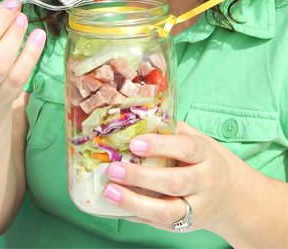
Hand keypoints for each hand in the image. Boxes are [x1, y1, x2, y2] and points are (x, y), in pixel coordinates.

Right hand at [0, 0, 45, 108]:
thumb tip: (8, 8)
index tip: (10, 5)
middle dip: (3, 29)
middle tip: (19, 13)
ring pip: (1, 67)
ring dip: (17, 42)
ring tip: (29, 23)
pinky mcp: (3, 99)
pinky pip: (18, 79)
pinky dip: (30, 57)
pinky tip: (39, 38)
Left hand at [104, 120, 250, 233]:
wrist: (234, 198)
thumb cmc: (209, 162)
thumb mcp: (200, 141)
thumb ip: (175, 131)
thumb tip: (142, 118)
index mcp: (207, 156)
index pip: (186, 149)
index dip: (160, 145)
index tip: (135, 143)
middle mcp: (204, 183)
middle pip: (174, 182)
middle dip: (141, 176)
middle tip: (114, 169)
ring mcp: (196, 208)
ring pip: (166, 210)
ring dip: (134, 202)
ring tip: (110, 191)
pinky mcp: (186, 225)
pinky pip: (160, 224)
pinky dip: (138, 215)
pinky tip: (119, 206)